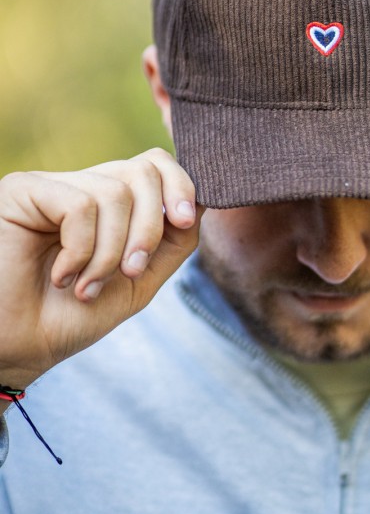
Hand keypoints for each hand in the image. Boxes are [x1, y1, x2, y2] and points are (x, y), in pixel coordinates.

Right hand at [0, 149, 201, 393]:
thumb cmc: (72, 317)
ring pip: (116, 192)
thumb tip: (204, 200)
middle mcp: (82, 186)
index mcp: (110, 203)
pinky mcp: (24, 190)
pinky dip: (81, 250)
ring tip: (87, 285)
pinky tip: (62, 276)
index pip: (154, 164)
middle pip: (143, 171)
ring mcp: (53, 185)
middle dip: (150, 227)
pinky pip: (80, 205)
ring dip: (111, 252)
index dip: (180, 184)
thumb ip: (172, 241)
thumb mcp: (139, 280)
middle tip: (131, 271)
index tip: (184, 219)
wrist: (20, 349)